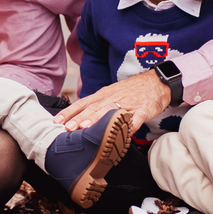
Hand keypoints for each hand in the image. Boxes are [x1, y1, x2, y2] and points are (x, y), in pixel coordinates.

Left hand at [54, 70, 169, 132]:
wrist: (156, 82)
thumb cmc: (130, 91)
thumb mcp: (110, 94)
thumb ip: (96, 106)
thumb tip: (77, 118)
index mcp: (103, 96)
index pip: (83, 103)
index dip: (70, 112)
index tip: (56, 122)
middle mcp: (113, 98)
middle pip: (94, 108)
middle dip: (80, 118)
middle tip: (68, 128)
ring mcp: (128, 103)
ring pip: (111, 111)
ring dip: (98, 119)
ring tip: (87, 128)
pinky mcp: (144, 108)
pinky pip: (138, 117)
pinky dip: (132, 123)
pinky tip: (126, 131)